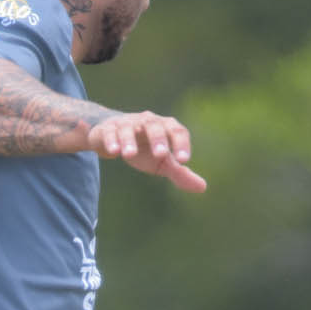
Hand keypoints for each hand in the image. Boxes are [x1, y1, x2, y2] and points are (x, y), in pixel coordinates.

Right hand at [87, 111, 206, 191]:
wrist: (113, 139)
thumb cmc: (144, 149)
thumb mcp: (162, 162)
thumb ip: (180, 173)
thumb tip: (202, 188)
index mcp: (165, 127)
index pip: (177, 131)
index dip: (181, 144)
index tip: (184, 160)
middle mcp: (147, 121)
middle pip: (155, 125)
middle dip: (158, 138)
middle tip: (161, 155)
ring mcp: (127, 123)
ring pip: (129, 128)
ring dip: (129, 140)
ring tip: (129, 155)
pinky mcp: (108, 129)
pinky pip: (110, 132)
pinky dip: (111, 140)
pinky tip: (113, 152)